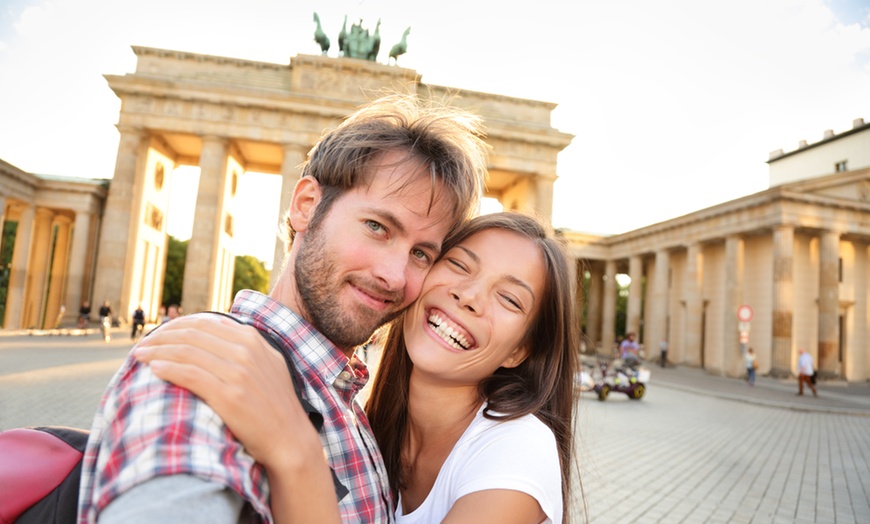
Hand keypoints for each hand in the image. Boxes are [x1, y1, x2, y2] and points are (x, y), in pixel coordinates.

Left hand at [133, 314, 320, 470]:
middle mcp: (245, 351)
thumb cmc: (274, 404)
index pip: (205, 323)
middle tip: (141, 344)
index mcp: (253, 340)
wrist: (289, 438)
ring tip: (139, 356)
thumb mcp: (268, 363)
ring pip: (187, 352)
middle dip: (162, 337)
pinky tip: (153, 369)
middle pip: (192, 335)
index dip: (176, 326)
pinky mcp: (229, 395)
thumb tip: (217, 327)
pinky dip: (168, 369)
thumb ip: (246, 345)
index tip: (158, 334)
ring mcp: (238, 372)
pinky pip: (190, 375)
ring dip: (158, 351)